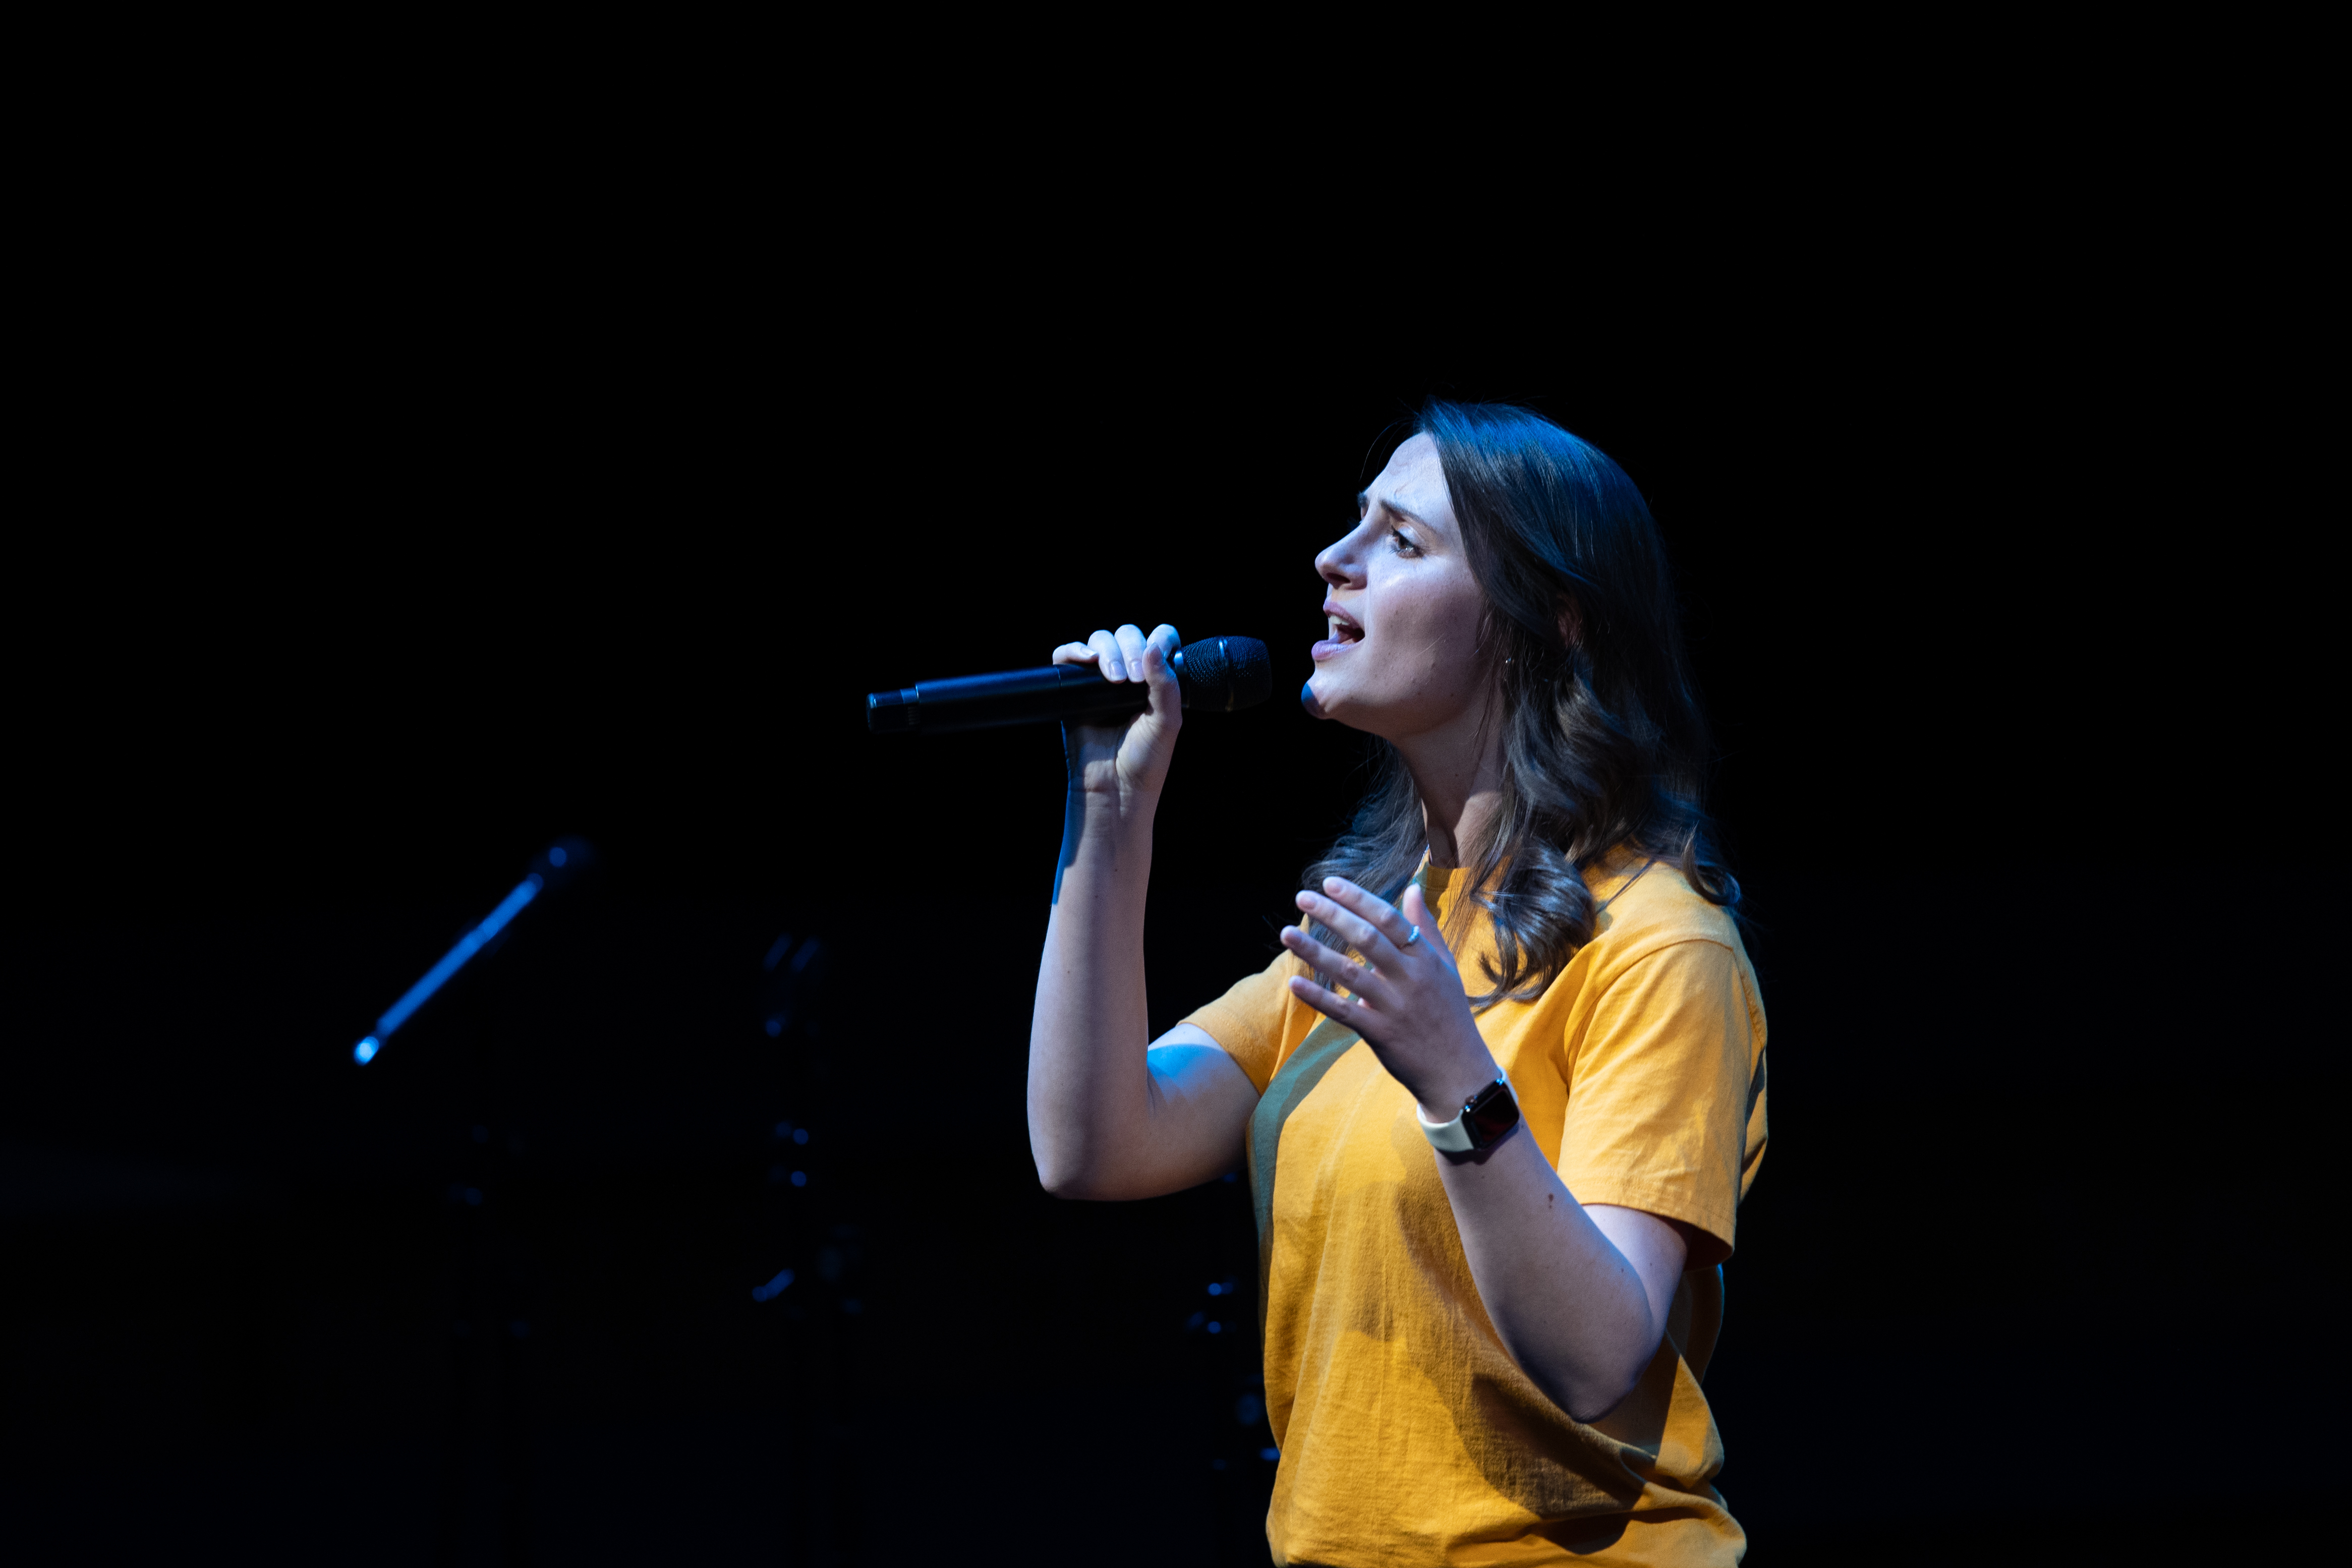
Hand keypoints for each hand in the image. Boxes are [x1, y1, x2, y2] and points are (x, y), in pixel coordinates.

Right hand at [1052, 623, 1181, 805]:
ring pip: (1099, 640)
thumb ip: (1166, 684)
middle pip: (1126, 635)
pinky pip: (1066, 656)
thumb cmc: (1145, 761)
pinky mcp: (1073, 690)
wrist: (1115, 788)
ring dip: (1107, 651)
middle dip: (1130, 649)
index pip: (1158, 640)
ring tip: (1114, 678)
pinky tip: (1087, 660)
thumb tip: (1153, 646)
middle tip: (1133, 679)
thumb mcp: (1167, 722)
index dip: (1159, 640)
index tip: (1159, 656)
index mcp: (1155, 680)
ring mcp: (1098, 681)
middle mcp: (1128, 675)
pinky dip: (1074, 651)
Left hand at [1280, 878, 1499, 1120]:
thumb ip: (1427, 928)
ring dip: (1316, 951)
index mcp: (1425, 958)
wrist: (1459, 1070)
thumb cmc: (1450, 1014)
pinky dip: (1319, 997)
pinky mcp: (1380, 1033)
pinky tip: (1295, 982)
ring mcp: (1394, 1006)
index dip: (1358, 899)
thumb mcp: (1446, 967)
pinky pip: (1344, 1011)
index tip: (1330, 883)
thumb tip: (1414, 888)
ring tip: (1287, 933)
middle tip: (1303, 898)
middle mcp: (1410, 977)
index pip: (1389, 918)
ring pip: (1349, 972)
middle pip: (1367, 938)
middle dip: (1333, 915)